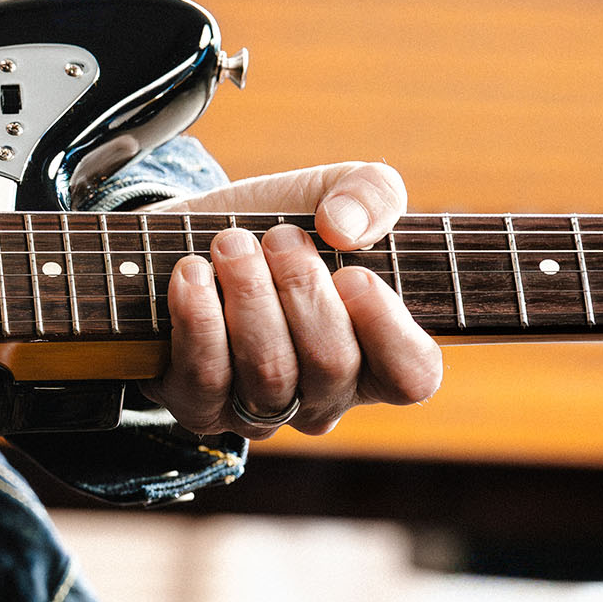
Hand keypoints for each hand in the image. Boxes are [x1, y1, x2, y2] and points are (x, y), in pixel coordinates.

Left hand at [137, 162, 442, 438]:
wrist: (193, 237)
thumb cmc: (279, 225)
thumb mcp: (334, 191)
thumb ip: (371, 192)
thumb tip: (345, 228)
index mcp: (375, 357)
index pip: (410, 376)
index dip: (386, 328)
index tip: (352, 273)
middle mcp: (322, 397)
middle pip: (332, 364)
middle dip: (302, 289)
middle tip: (278, 238)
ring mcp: (260, 410)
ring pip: (269, 373)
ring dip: (249, 295)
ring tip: (231, 244)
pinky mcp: (199, 405)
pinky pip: (205, 378)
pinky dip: (198, 318)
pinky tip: (192, 273)